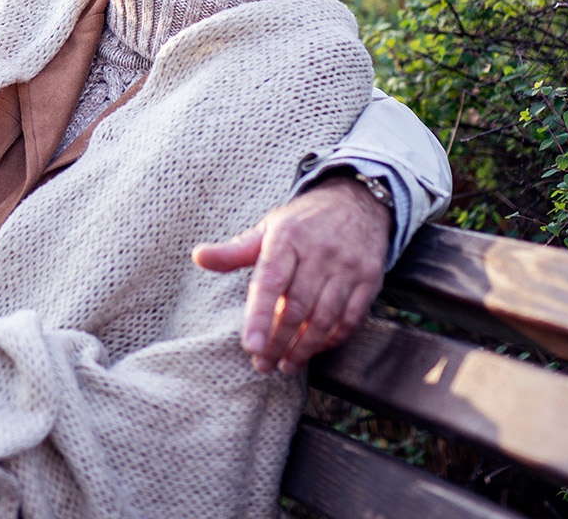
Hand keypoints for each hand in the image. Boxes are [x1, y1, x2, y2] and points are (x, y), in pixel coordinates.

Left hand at [193, 176, 390, 374]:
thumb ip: (235, 250)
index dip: (259, 316)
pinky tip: (314, 349)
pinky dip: (331, 340)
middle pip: (297, 307)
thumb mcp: (268, 228)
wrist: (357, 202)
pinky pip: (350, 319)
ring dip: (304, 348)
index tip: (250, 346)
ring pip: (324, 318)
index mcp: (287, 237)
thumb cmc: (302, 223)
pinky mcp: (369, 279)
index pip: (270, 281)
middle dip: (278, 341)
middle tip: (262, 364)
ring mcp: (347, 266)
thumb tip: (198, 256)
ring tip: (286, 365)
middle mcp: (319, 252)